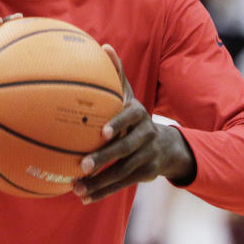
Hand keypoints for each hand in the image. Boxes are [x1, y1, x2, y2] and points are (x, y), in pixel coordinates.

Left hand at [72, 44, 194, 204]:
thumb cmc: (135, 116)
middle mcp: (146, 136)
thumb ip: (117, 74)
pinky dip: (101, 191)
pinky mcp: (143, 175)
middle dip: (104, 158)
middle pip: (125, 149)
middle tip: (82, 165)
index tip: (102, 131)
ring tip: (75, 187)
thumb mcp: (130, 96)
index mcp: (139, 114)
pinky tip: (82, 197)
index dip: (118, 124)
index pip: (130, 118)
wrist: (168, 145)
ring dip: (98, 182)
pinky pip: (120, 185)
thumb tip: (104, 46)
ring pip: (121, 172)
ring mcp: (146, 157)